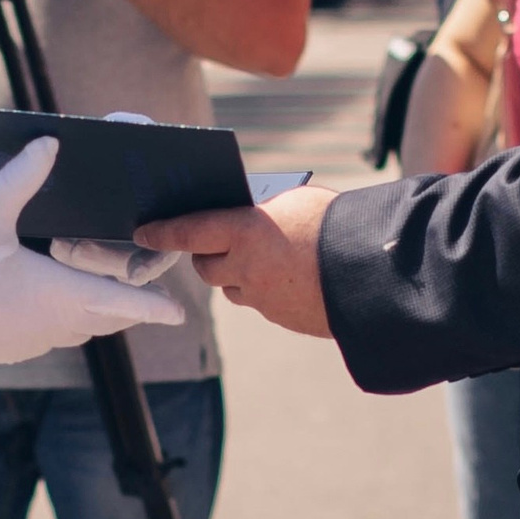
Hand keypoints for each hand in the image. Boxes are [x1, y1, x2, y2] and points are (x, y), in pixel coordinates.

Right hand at [0, 137, 184, 363]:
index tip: (179, 313)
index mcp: (52, 295)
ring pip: (78, 331)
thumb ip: (22, 176)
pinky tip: (51, 299)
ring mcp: (25, 342)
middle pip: (103, 320)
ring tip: (104, 291)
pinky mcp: (6, 348)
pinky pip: (50, 337)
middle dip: (126, 307)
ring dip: (95, 313)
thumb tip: (50, 145)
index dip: (151, 306)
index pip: (117, 303)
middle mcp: (47, 326)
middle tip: (145, 292)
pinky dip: (64, 321)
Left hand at [136, 183, 337, 338]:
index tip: (143, 232)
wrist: (376, 274)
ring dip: (235, 274)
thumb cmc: (338, 225)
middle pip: (205, 267)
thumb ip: (262, 209)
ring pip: (231, 288)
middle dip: (206, 255)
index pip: (188, 232)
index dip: (162, 232)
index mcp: (245, 231)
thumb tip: (245, 216)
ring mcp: (262, 298)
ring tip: (258, 257)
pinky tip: (284, 277)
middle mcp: (245, 268)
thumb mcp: (295, 201)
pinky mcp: (280, 318)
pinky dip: (263, 289)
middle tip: (215, 242)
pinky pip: (260, 302)